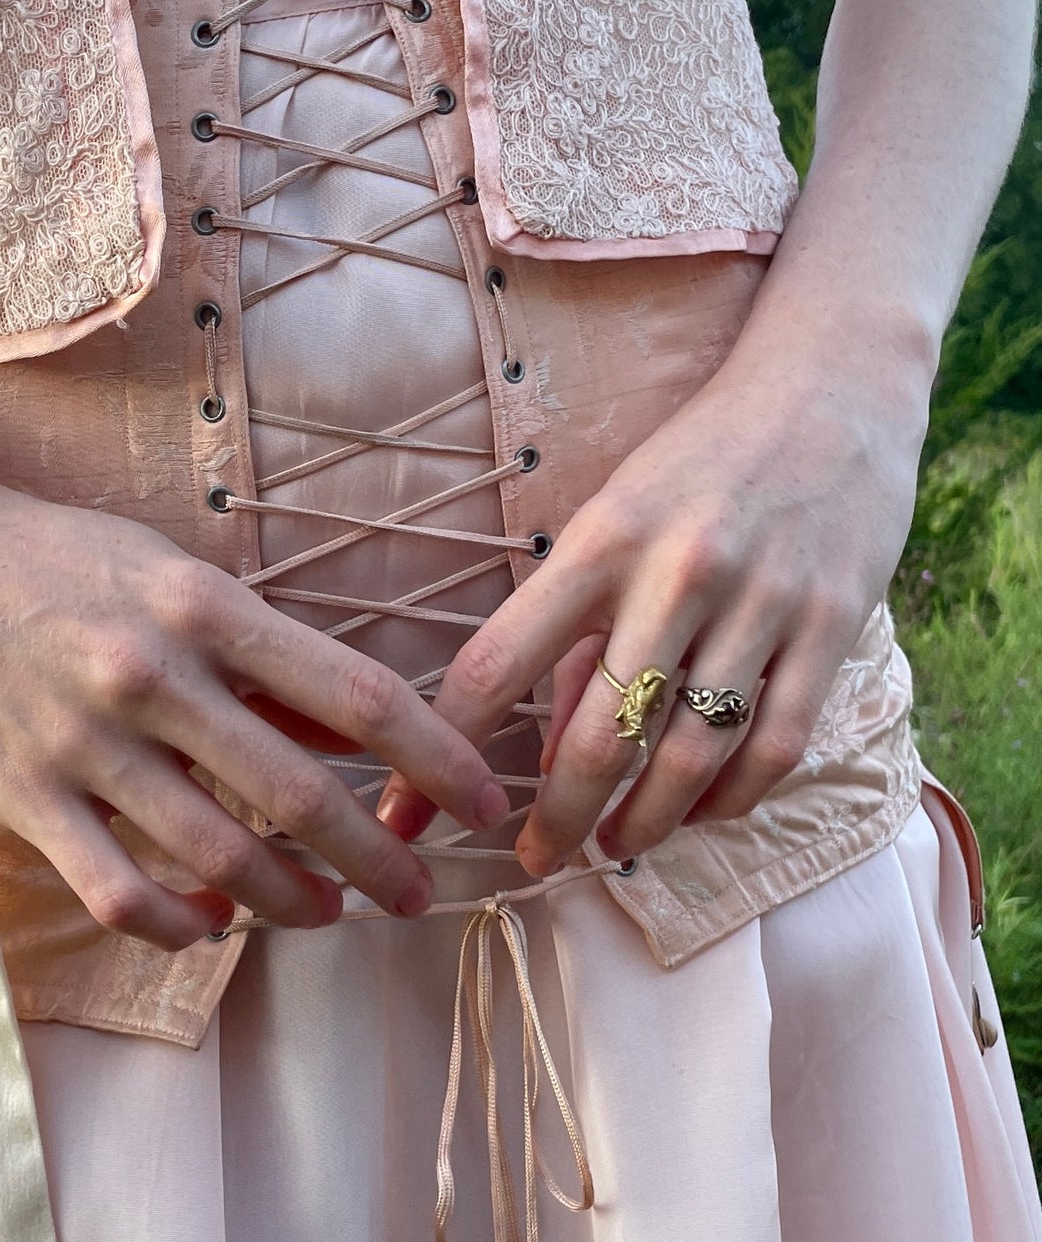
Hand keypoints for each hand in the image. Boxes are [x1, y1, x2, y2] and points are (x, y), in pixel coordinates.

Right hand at [0, 455, 508, 949]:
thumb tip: (333, 721)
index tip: (484, 805)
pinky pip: (118, 892)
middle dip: (380, 859)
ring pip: (217, 854)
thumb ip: (246, 649)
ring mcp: (83, 740)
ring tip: (325, 914)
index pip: (358, 695)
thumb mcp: (157, 570)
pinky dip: (177, 924)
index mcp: (203, 606)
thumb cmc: (38, 553)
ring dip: (290, 900)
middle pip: (301, 793)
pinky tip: (210, 923)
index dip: (440, 759)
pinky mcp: (20, 792)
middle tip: (418, 896)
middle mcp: (152, 674)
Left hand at [377, 332, 929, 875]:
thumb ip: (575, 622)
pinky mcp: (832, 627)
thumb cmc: (700, 456)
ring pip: (689, 758)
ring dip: (643, 823)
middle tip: (535, 860)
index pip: (496, 663)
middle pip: (598, 738)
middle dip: (557, 819)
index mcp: (599, 540)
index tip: (406, 812)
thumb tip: (542, 744)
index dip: (440, 748)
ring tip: (614, 849)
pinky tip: (699, 814)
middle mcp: (676, 575)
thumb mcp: (615, 515)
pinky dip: (729, 799)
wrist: (835, 381)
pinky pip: (772, 748)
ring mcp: (761, 605)